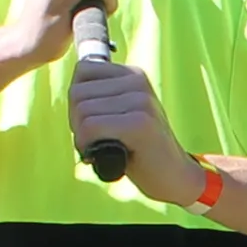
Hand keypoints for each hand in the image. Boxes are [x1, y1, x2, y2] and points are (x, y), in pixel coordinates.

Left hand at [68, 52, 201, 199]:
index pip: (82, 71)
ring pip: (81, 110)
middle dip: (77, 121)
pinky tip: (102, 155)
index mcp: (133, 74)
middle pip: (77, 92)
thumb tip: (73, 91)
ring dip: (82, 136)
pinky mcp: (140, 123)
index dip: (77, 101)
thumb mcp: (121, 112)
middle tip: (96, 140)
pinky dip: (87, 145)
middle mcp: (138, 81)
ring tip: (101, 147)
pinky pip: (91, 127)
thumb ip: (101, 96)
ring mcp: (141, 101)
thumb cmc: (140, 149)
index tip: (94, 122)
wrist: (174, 176)